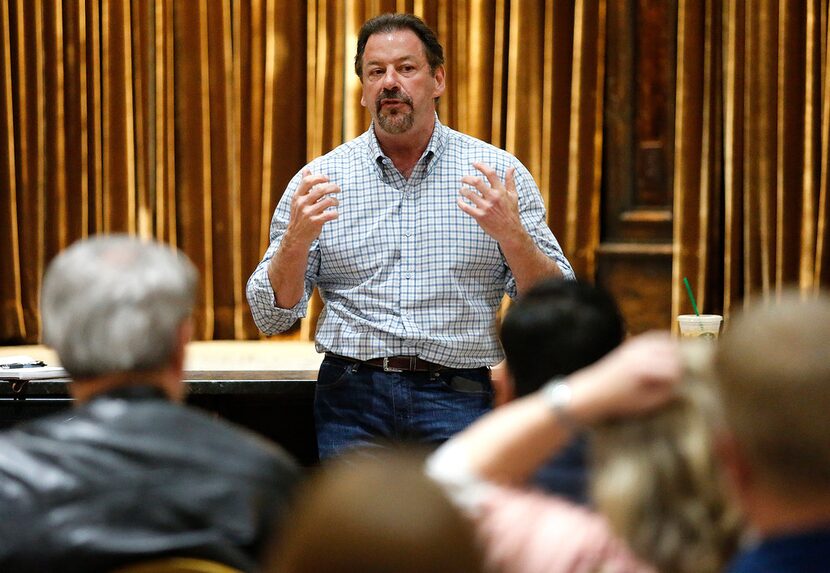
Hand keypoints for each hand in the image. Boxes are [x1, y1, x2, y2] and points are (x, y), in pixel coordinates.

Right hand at [284, 169, 339, 246]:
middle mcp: (302, 203)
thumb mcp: (298, 199)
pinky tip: (335, 214)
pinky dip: (335, 213)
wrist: (296, 236)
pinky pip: (330, 215)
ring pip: (327, 201)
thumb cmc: (300, 215)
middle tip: (338, 189)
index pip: (308, 181)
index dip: (320, 177)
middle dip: (332, 187)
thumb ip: (303, 185)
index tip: (327, 179)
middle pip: (320, 189)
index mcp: (297, 196)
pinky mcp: (315, 222)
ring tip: (336, 202)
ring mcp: (308, 213)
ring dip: (335, 201)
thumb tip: (306, 170)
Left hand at [457, 162, 522, 242]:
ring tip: (462, 190)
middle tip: (462, 179)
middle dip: (467, 178)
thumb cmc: (511, 213)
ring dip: (463, 190)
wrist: (510, 232)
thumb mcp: (513, 196)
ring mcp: (486, 207)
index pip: (490, 173)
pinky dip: (460, 203)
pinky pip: (466, 208)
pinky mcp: (480, 216)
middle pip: (477, 182)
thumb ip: (510, 181)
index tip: (474, 163)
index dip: (481, 166)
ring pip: (469, 194)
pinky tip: (459, 201)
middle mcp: (493, 198)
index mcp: (501, 191)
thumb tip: (511, 168)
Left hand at [566, 332, 681, 424]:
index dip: (684, 378)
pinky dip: (666, 341)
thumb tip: (684, 382)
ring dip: (677, 351)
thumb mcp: (646, 403)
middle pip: (674, 352)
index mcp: (645, 370)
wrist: (594, 390)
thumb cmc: (620, 401)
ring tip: (685, 362)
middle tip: (689, 374)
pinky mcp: (633, 344)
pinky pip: (655, 337)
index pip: (676, 369)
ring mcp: (636, 346)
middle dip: (683, 363)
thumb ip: (666, 392)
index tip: (687, 385)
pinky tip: (674, 348)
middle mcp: (641, 354)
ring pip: (666, 342)